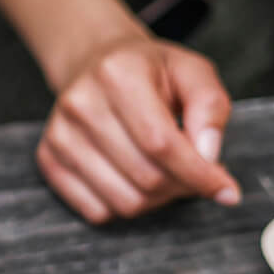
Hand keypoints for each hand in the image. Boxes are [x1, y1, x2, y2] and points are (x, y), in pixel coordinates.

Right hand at [36, 37, 240, 222]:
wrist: (94, 62)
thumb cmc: (149, 71)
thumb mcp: (192, 72)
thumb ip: (210, 108)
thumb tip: (209, 158)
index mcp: (117, 74)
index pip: (161, 143)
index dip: (199, 174)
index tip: (225, 189)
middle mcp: (80, 103)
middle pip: (145, 177)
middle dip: (181, 187)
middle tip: (194, 175)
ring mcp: (59, 134)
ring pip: (123, 201)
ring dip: (156, 200)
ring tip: (165, 174)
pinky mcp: (48, 159)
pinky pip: (96, 211)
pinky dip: (124, 205)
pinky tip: (134, 180)